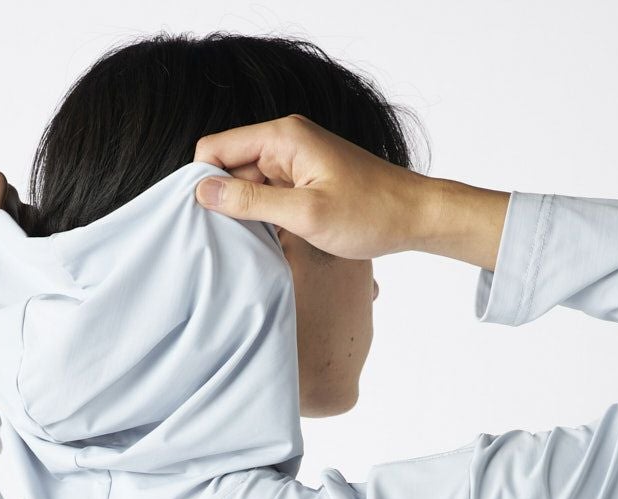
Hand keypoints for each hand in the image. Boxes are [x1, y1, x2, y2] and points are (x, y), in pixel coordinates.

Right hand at [193, 114, 508, 270]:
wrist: (415, 218)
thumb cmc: (370, 213)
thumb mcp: (304, 213)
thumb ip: (251, 203)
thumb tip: (203, 192)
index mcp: (283, 137)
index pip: (215, 148)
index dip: (204, 182)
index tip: (205, 218)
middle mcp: (286, 142)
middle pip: (230, 168)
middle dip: (225, 201)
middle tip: (232, 240)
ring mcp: (296, 161)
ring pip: (248, 185)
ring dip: (246, 213)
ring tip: (259, 241)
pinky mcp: (304, 181)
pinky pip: (269, 195)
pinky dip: (265, 217)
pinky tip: (273, 240)